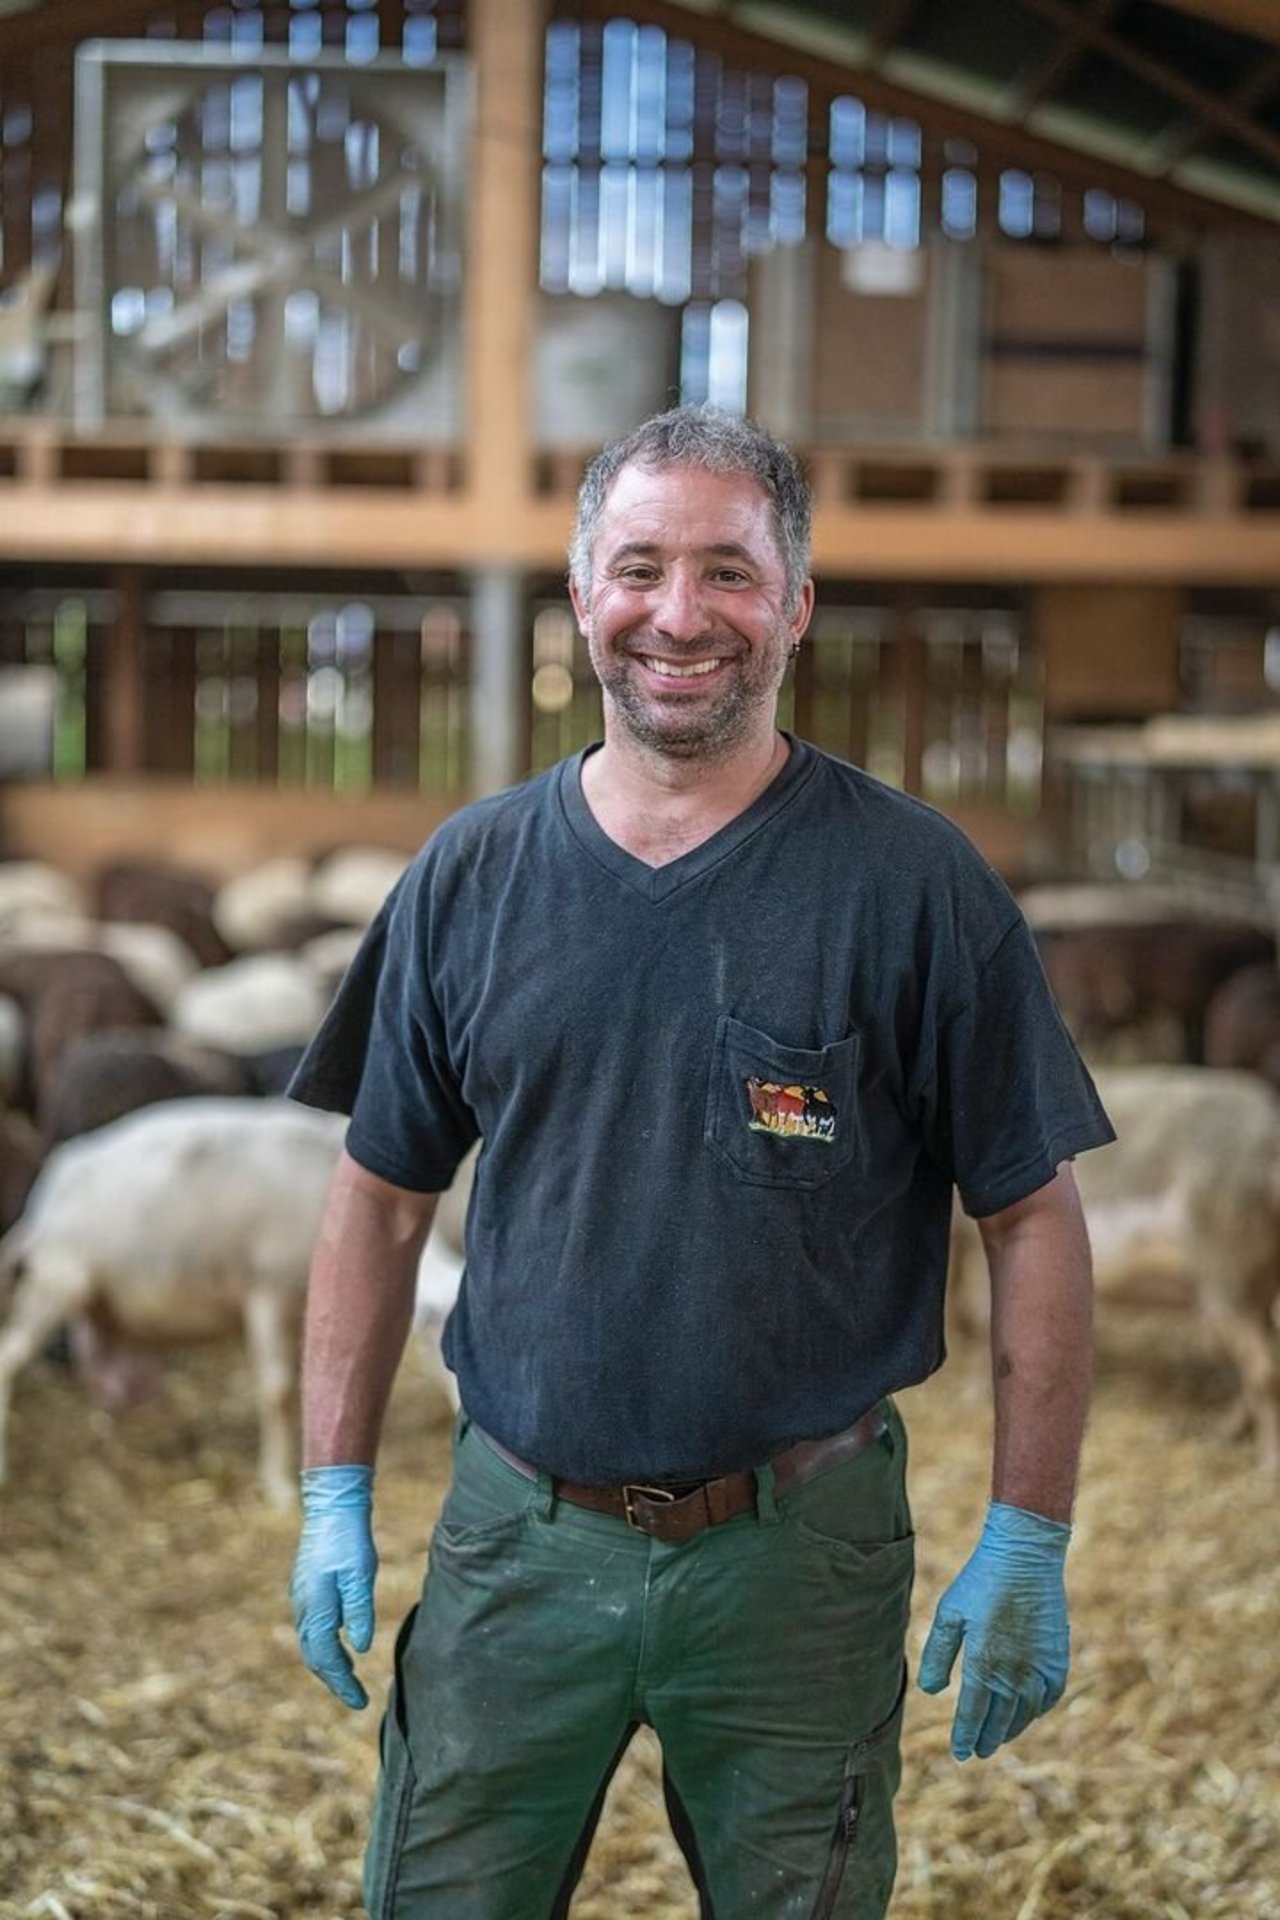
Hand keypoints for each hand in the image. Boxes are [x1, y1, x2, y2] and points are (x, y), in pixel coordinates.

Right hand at [289, 1465, 377, 1709]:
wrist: (332, 1506)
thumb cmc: (350, 1538)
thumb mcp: (362, 1574)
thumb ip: (360, 1611)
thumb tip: (360, 1649)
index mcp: (315, 1607)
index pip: (326, 1657)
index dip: (342, 1683)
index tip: (360, 1702)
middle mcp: (303, 1606)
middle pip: (314, 1656)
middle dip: (334, 1679)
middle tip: (356, 1697)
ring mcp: (301, 1597)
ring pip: (311, 1642)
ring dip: (328, 1663)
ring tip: (349, 1678)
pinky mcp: (305, 1588)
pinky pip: (312, 1628)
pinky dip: (325, 1645)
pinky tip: (340, 1647)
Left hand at [917, 1501, 1069, 1761]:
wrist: (1024, 1556)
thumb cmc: (980, 1582)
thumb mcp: (949, 1614)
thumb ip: (938, 1655)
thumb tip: (931, 1693)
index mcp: (983, 1664)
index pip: (972, 1715)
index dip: (965, 1737)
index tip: (960, 1754)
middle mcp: (1014, 1674)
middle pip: (999, 1721)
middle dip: (986, 1739)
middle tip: (977, 1752)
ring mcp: (1040, 1668)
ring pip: (1025, 1714)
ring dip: (1011, 1730)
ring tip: (998, 1738)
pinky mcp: (1058, 1659)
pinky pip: (1048, 1697)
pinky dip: (1037, 1710)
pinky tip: (1028, 1713)